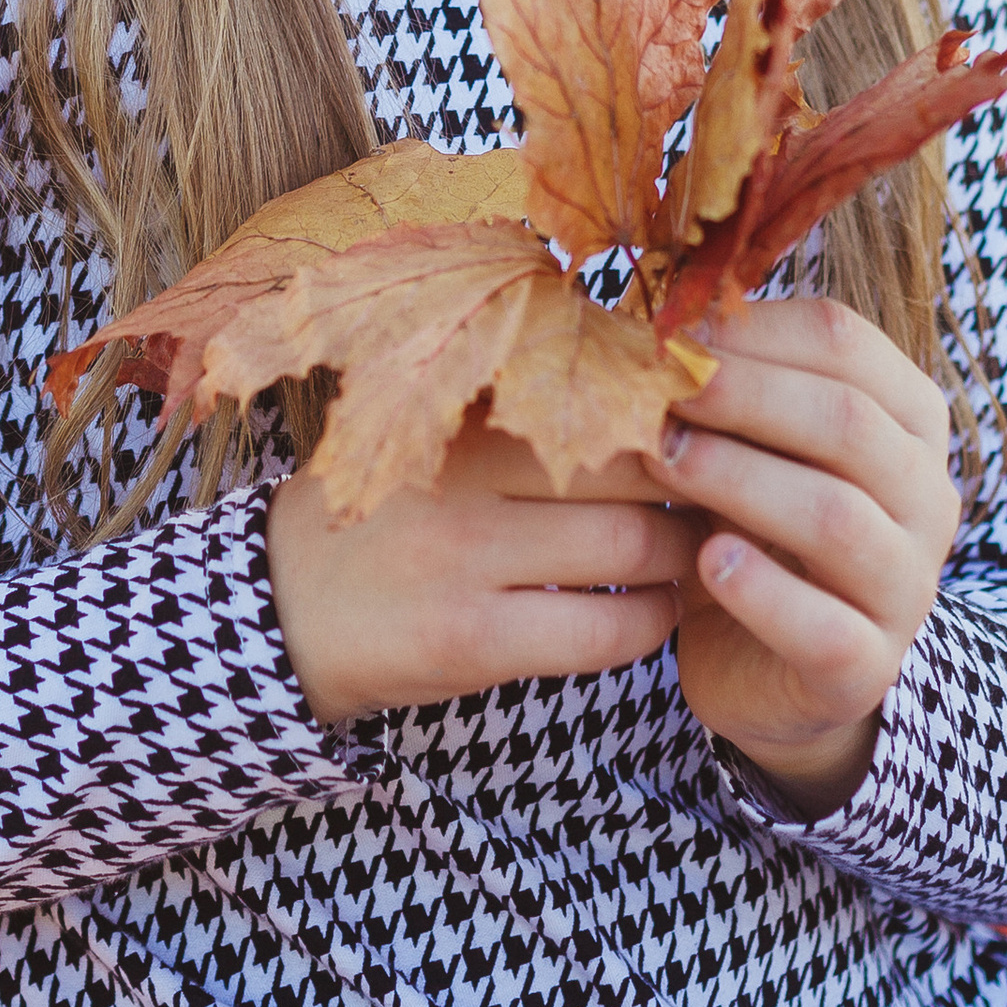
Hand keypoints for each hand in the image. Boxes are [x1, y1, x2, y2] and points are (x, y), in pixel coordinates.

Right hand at [267, 412, 698, 727]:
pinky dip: (650, 624)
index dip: (683, 414)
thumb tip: (654, 366)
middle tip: (732, 493)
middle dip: (703, 482)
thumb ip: (519, 405)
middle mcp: (466, 473)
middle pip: (639, 463)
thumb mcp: (431, 432)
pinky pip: (604, 631)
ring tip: (699, 555)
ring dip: (688, 558)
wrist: (274, 610)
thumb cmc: (382, 513)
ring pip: (634, 547)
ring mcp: (466, 559)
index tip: (718, 427)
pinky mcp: (470, 641)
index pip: (612, 391)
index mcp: (465, 409)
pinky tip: (652, 614)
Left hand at [660, 292, 958, 819]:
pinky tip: (707, 563)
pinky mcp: (867, 669)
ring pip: (838, 520)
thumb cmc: (747, 522)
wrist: (760, 663)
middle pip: (848, 423)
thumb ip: (721, 384)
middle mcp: (927, 498)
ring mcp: (907, 588)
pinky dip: (763, 593)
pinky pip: (824, 629)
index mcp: (907, 420)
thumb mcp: (740, 443)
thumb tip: (654, 311)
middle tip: (660, 388)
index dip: (755, 331)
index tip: (673, 329)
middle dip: (746, 397)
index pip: (847, 344)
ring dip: (742, 481)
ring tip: (667, 462)